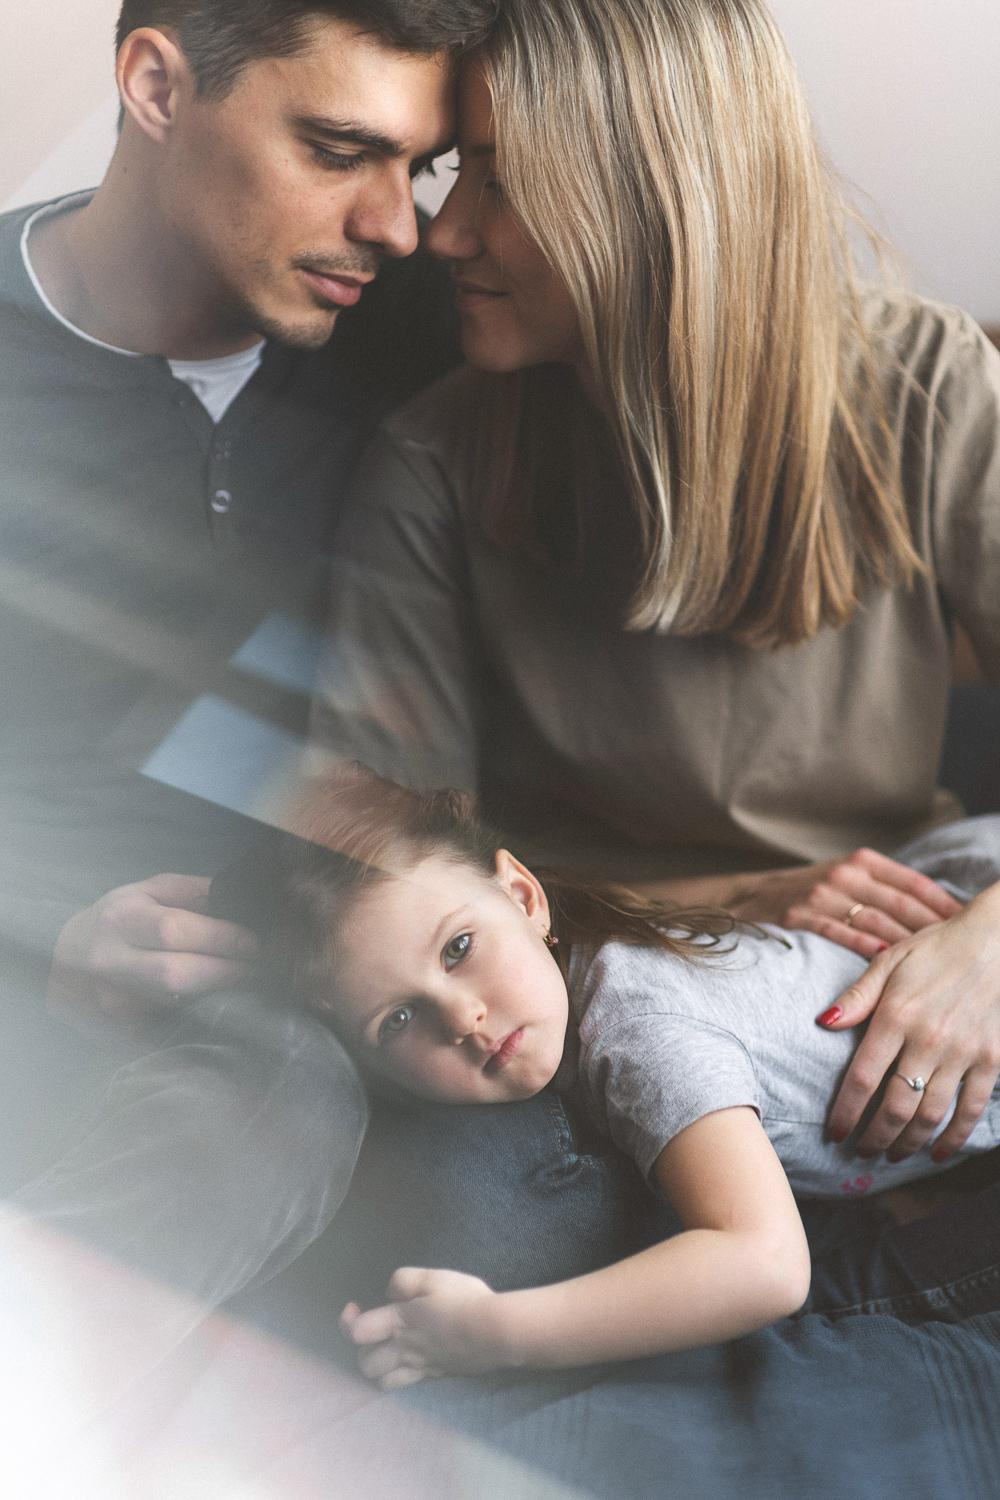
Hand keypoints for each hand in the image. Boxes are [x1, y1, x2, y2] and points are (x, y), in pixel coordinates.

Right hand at [47, 874, 256, 1023]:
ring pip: (176, 1003)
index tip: (253, 942)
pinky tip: (211, 996)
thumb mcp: (149, 890)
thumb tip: (238, 900)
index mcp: (122, 919)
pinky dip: (197, 1008)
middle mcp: (111, 961)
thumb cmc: (119, 918)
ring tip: (238, 977)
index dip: (221, 938)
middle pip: (177, 976)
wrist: (66, 959)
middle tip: (256, 966)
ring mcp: (112, 1000)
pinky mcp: (119, 1027)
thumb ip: (194, 892)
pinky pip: (168, 1021)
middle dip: (226, 972)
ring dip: (216, 991)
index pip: (176, 931)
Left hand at [341, 1267, 504, 1390]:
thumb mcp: (433, 1277)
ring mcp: (420, 1367)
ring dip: (379, 1369)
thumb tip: (389, 1294)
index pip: (356, 1332)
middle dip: (362, 1350)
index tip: (354, 1308)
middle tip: (375, 1334)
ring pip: (383, 1382)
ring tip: (388, 1353)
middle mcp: (404, 1349)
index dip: (347, 1321)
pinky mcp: (435, 1376)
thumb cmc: (464, 1300)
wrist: (495, 1332)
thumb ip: (404, 1281)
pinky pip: (407, 1385)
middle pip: (365, 1365)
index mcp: (399, 1321)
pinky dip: (400, 1377)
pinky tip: (411, 1362)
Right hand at [732, 849, 960, 959]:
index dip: (945, 906)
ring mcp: (821, 894)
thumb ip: (885, 889)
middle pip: (902, 904)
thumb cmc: (808, 892)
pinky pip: (839, 932)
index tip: (971, 927)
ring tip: (935, 966)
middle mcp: (846, 873)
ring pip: (876, 920)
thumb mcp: (847, 877)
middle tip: (962, 952)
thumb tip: (938, 914)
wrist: (748, 896)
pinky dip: (864, 946)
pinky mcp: (799, 915)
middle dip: (935, 929)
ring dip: (908, 944)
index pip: (915, 885)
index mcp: (863, 861)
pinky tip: (886, 960)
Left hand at [822, 885, 999, 1158]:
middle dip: (874, 1137)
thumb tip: (823, 1022)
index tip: (835, 1133)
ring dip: (908, 1142)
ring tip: (892, 1154)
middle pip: (895, 1106)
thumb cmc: (937, 949)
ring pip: (930, 1114)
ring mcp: (963, 1053)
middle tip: (861, 1152)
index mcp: (896, 1016)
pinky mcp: (992, 1060)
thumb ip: (857, 997)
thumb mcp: (890, 961)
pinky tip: (938, 1152)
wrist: (998, 940)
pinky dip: (954, 1136)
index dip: (846, 1112)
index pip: (862, 1078)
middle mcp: (928, 1040)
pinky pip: (971, 1108)